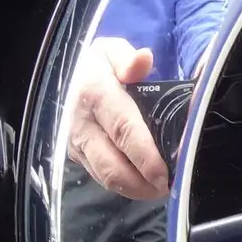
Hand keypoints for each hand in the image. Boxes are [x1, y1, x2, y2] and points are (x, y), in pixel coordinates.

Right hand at [67, 37, 169, 198]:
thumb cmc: (102, 66)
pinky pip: (102, 178)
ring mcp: (78, 143)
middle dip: (143, 182)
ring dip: (136, 189)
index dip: (145, 156)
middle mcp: (82, 123)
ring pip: (107, 177)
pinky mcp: (77, 156)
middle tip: (170, 186)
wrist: (72, 77)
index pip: (123, 130)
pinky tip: (146, 184)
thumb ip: (128, 59)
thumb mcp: (113, 52)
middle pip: (113, 164)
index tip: (164, 173)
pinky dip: (126, 186)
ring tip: (161, 189)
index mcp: (95, 93)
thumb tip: (143, 59)